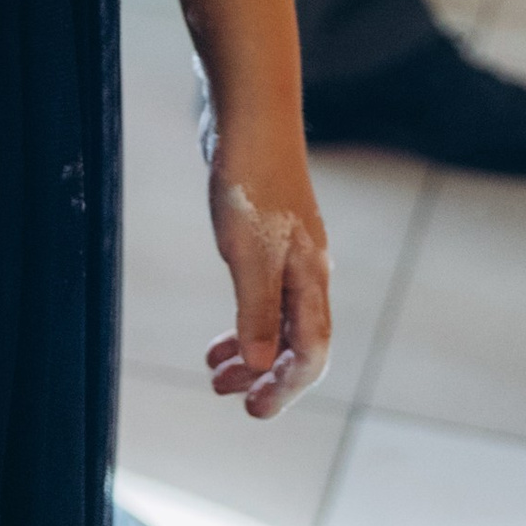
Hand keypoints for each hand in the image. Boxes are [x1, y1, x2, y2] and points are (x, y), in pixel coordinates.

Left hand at [201, 120, 330, 419]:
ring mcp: (288, 253)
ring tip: (214, 372)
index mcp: (310, 278)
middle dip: (265, 376)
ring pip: (277, 321)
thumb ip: (256, 311)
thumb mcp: (248, 253)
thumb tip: (258, 368)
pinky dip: (243, 322)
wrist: (248, 114)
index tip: (253, 411)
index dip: (285, 388)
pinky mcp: (266, 237)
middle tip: (227, 397)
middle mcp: (306, 271)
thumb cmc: (251, 179)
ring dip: (251, 353)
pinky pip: (262, 297)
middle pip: (296, 342)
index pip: (310, 352)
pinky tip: (220, 334)